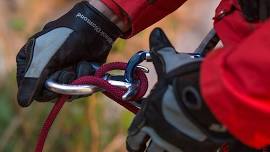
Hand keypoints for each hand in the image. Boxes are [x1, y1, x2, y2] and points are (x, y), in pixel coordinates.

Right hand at [16, 1, 120, 106]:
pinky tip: (87, 64)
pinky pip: (81, 89)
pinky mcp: (79, 77)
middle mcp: (46, 72)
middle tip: (69, 69)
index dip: (45, 90)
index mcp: (30, 65)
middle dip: (64, 82)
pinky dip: (86, 77)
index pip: (32, 92)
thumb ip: (33, 79)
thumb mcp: (45, 57)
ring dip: (77, 79)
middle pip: (52, 94)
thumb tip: (23, 102)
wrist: (94, 28)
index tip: (53, 80)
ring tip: (79, 62)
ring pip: (69, 93)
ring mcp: (64, 74)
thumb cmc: (66, 38)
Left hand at [126, 28, 253, 151]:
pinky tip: (188, 143)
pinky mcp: (195, 148)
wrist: (213, 94)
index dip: (135, 138)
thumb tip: (156, 33)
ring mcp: (176, 144)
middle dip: (145, 148)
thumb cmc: (186, 78)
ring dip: (162, 151)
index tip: (138, 139)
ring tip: (167, 147)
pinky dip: (183, 149)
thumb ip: (161, 51)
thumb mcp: (171, 64)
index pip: (134, 136)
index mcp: (149, 115)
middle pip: (144, 151)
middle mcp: (158, 133)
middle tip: (149, 147)